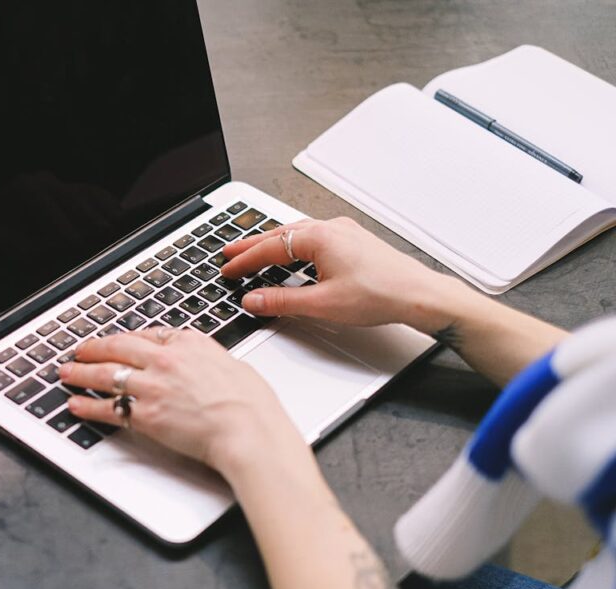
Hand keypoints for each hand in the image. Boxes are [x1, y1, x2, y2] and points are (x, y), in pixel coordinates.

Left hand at [58, 328, 309, 478]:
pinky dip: (88, 406)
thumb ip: (209, 362)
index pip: (148, 335)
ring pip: (106, 374)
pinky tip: (77, 404)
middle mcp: (166, 360)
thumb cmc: (251, 404)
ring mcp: (153, 386)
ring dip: (81, 373)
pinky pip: (108, 408)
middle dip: (94, 348)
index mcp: (189, 343)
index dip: (126, 339)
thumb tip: (205, 367)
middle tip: (79, 350)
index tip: (116, 341)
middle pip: (118, 347)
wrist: (248, 430)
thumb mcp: (233, 365)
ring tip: (67, 373)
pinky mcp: (145, 414)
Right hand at [221, 217, 453, 332]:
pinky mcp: (353, 242)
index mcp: (319, 237)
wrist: (419, 295)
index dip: (245, 260)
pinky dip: (293, 246)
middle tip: (230, 252)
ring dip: (272, 244)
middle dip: (252, 245)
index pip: (270, 248)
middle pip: (280, 234)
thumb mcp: (322, 303)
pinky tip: (292, 255)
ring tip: (254, 252)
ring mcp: (344, 233)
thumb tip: (254, 300)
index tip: (227, 269)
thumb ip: (282, 301)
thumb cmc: (380, 294)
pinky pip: (313, 238)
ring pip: (297, 234)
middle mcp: (330, 228)